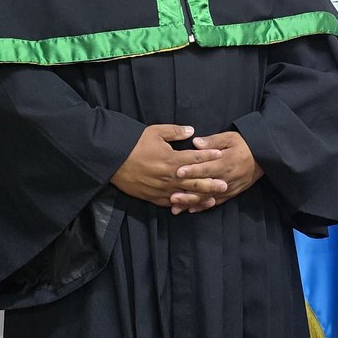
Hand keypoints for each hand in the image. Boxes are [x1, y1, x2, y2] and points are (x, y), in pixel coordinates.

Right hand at [111, 124, 226, 209]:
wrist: (112, 160)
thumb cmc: (134, 144)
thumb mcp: (155, 132)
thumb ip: (175, 132)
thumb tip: (192, 131)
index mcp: (170, 159)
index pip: (194, 158)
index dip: (208, 156)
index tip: (220, 154)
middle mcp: (168, 176)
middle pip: (194, 182)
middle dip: (211, 183)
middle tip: (225, 184)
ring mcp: (161, 189)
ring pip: (185, 195)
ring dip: (200, 198)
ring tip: (213, 199)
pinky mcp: (152, 197)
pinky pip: (171, 203)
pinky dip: (182, 205)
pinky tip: (191, 206)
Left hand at [170, 130, 262, 214]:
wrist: (263, 157)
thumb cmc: (244, 144)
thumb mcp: (229, 138)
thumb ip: (212, 141)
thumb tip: (195, 142)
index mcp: (225, 162)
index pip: (205, 168)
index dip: (191, 170)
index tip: (177, 172)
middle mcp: (226, 178)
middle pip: (204, 187)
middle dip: (187, 193)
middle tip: (172, 196)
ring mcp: (228, 187)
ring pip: (208, 198)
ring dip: (192, 203)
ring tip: (176, 207)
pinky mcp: (231, 193)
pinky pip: (216, 202)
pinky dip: (203, 207)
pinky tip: (191, 209)